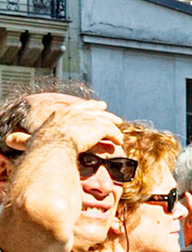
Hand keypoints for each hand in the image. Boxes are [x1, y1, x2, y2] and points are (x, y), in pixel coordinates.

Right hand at [6, 95, 121, 159]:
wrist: (53, 146)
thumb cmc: (42, 145)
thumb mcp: (35, 139)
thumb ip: (26, 139)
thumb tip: (8, 140)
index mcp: (60, 113)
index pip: (75, 107)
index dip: (85, 106)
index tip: (93, 105)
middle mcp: (75, 113)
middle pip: (91, 109)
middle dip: (102, 111)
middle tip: (110, 113)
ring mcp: (87, 119)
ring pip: (104, 120)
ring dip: (112, 125)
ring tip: (119, 130)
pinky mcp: (98, 127)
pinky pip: (110, 131)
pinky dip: (115, 136)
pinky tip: (119, 141)